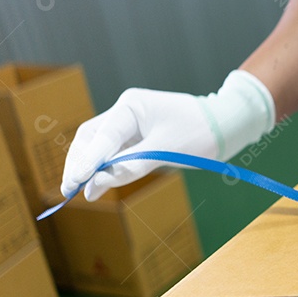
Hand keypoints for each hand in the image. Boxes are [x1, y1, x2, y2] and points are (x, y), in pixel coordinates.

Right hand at [61, 70, 274, 200]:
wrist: (228, 124)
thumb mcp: (164, 152)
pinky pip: (115, 150)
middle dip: (79, 163)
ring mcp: (131, 122)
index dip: (85, 163)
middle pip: (91, 137)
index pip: (100, 137)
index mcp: (131, 106)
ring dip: (89, 166)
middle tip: (69, 190)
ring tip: (80, 190)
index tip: (72, 185)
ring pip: (99, 144)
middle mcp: (126, 111)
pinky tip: (98, 183)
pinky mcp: (139, 134)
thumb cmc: (201, 132)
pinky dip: (106, 166)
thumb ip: (129, 168)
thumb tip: (94, 186)